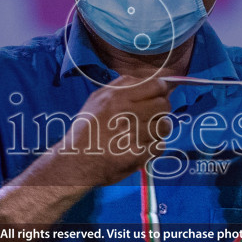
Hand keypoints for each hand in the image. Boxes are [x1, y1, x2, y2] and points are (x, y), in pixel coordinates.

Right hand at [47, 76, 171, 187]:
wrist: (76, 160)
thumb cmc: (88, 128)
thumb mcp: (97, 98)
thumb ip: (123, 85)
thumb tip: (150, 80)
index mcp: (117, 97)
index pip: (156, 85)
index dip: (161, 90)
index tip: (158, 96)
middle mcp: (127, 113)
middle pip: (164, 105)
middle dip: (161, 110)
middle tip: (152, 116)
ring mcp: (133, 135)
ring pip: (165, 126)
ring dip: (159, 129)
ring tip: (146, 133)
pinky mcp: (138, 154)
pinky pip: (159, 145)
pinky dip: (153, 147)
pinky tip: (141, 147)